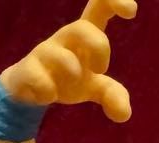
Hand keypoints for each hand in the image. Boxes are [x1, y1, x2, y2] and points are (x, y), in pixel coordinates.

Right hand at [1, 0, 136, 121]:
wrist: (28, 90)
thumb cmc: (66, 79)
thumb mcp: (93, 87)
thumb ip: (112, 95)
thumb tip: (124, 114)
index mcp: (84, 36)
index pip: (99, 5)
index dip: (115, 1)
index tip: (131, 11)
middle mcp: (64, 39)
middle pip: (82, 27)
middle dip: (98, 47)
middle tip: (100, 69)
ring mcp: (44, 54)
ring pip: (58, 53)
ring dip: (71, 69)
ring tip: (74, 80)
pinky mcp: (27, 70)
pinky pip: (36, 76)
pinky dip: (46, 90)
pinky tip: (48, 96)